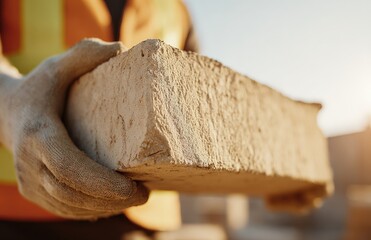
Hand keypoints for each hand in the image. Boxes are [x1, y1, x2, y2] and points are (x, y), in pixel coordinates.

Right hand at [0, 39, 148, 219]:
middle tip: (144, 195)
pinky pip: (63, 209)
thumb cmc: (39, 90)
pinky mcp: (33, 191)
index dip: (103, 184)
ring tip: (133, 200)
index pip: (70, 168)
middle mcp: (29, 163)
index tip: (136, 189)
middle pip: (72, 193)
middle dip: (111, 200)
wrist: (7, 112)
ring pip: (69, 207)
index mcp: (38, 134)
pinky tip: (111, 205)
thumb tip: (120, 49)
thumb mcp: (57, 66)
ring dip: (104, 208)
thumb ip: (84, 54)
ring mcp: (29, 182)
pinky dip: (90, 211)